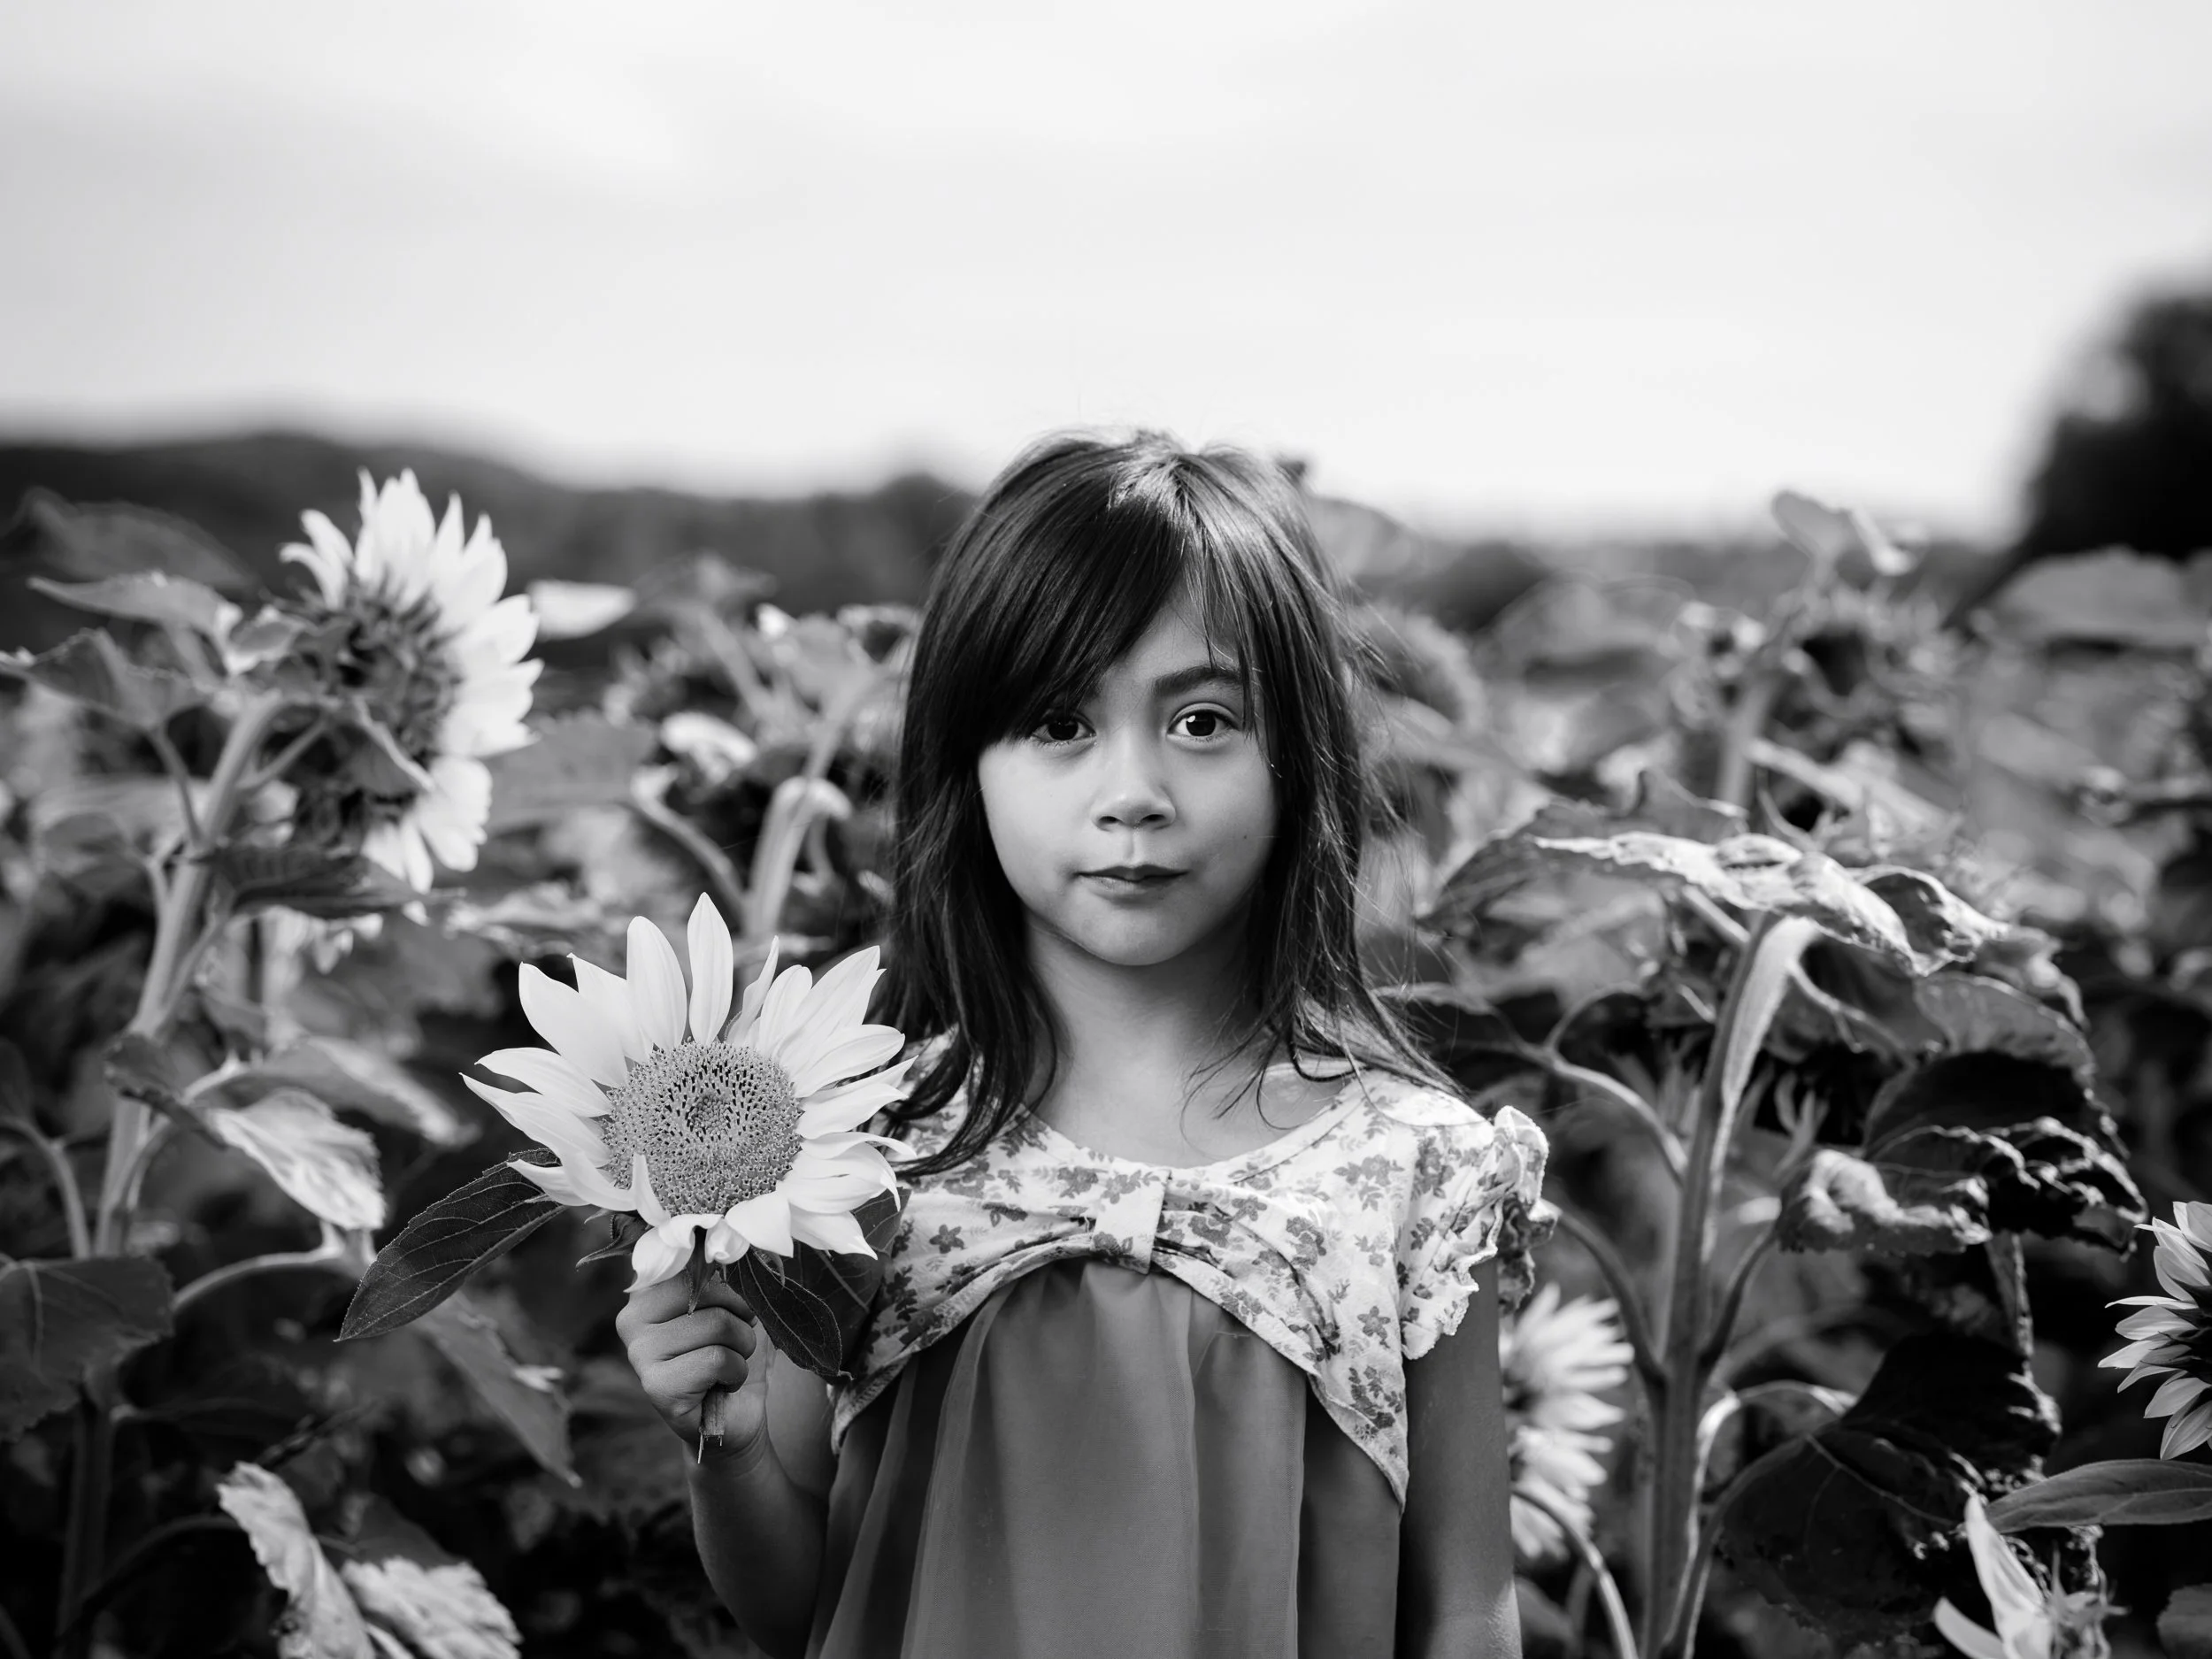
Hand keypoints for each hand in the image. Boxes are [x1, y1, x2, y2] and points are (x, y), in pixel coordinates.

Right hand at [616, 1272, 770, 1461]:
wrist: (737, 1414)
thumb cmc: (733, 1350)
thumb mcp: (732, 1303)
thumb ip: (723, 1273)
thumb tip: (734, 1238)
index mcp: (647, 1290)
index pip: (695, 1263)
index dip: (731, 1287)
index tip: (734, 1308)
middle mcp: (632, 1318)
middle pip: (709, 1292)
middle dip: (739, 1319)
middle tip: (732, 1342)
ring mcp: (639, 1353)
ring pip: (717, 1325)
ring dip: (741, 1348)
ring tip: (727, 1364)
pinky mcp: (656, 1386)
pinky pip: (716, 1359)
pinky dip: (736, 1372)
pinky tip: (721, 1386)